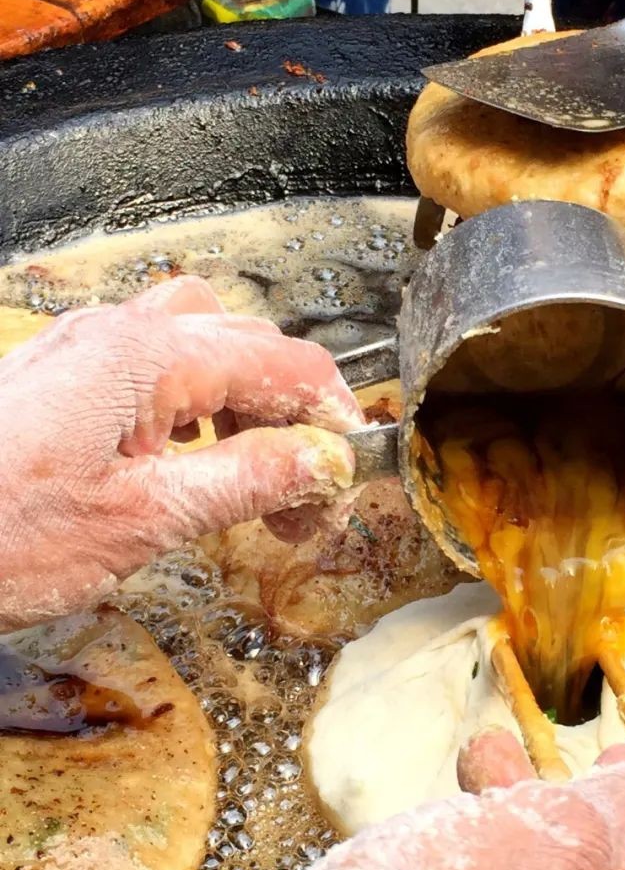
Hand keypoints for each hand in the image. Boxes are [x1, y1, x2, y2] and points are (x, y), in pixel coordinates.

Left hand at [0, 275, 362, 629]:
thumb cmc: (1, 535)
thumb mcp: (144, 521)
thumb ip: (246, 482)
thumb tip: (320, 464)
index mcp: (147, 356)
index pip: (282, 364)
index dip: (331, 418)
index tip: (346, 478)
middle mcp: (116, 334)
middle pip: (244, 341)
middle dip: (290, 410)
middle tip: (302, 490)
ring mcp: (81, 349)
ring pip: (196, 341)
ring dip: (240, 399)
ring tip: (248, 473)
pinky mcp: (57, 378)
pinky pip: (149, 363)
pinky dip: (191, 403)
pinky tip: (183, 462)